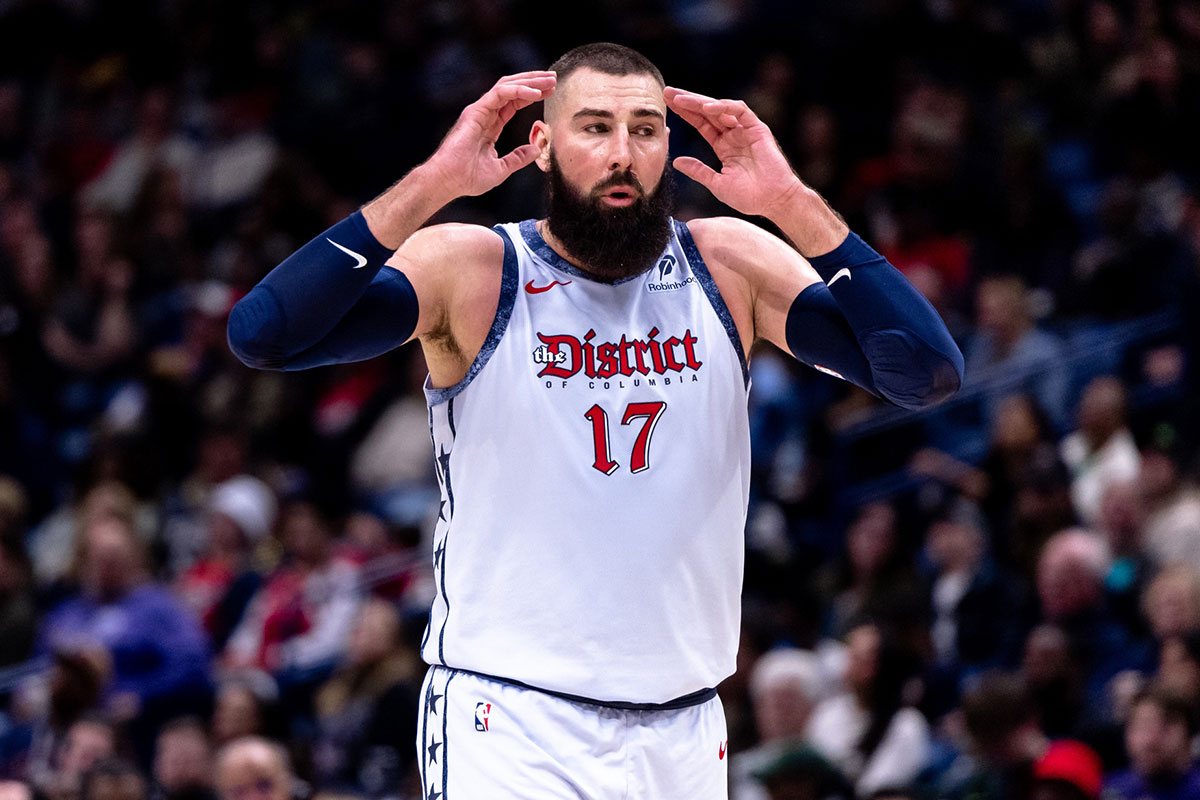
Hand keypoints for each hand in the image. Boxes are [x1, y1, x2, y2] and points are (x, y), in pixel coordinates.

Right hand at [425, 71, 556, 198]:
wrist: (448, 181)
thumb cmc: (468, 178)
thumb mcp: (501, 169)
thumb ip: (518, 157)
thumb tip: (537, 149)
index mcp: (491, 125)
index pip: (515, 102)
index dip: (533, 95)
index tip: (550, 92)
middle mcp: (485, 113)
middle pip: (513, 89)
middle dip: (534, 82)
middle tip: (554, 79)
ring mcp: (480, 110)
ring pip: (507, 85)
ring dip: (530, 81)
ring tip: (549, 81)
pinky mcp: (476, 111)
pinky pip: (501, 93)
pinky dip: (520, 90)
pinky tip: (536, 93)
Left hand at [664, 88, 803, 218]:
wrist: (774, 202)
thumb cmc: (750, 196)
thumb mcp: (716, 184)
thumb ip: (698, 171)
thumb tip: (675, 161)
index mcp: (724, 145)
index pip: (701, 123)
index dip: (685, 113)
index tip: (666, 104)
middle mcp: (734, 134)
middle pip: (707, 111)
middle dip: (687, 100)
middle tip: (667, 92)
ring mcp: (746, 130)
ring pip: (720, 107)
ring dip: (700, 101)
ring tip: (680, 98)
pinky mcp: (758, 128)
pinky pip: (740, 111)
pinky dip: (724, 107)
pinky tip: (707, 108)